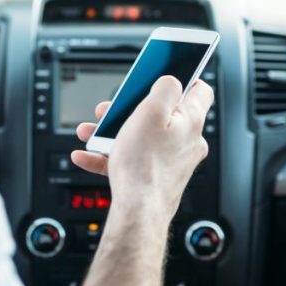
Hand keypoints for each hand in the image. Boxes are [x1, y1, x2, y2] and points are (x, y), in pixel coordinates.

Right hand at [71, 76, 213, 220]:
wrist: (138, 211)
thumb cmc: (145, 165)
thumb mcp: (151, 111)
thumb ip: (165, 88)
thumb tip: (171, 80)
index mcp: (191, 121)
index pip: (199, 90)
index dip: (182, 78)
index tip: (162, 75)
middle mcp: (186, 141)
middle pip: (161, 114)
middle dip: (130, 109)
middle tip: (112, 109)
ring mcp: (172, 161)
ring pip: (142, 137)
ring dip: (114, 132)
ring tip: (92, 132)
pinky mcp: (156, 178)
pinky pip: (132, 160)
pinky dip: (109, 155)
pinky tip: (87, 156)